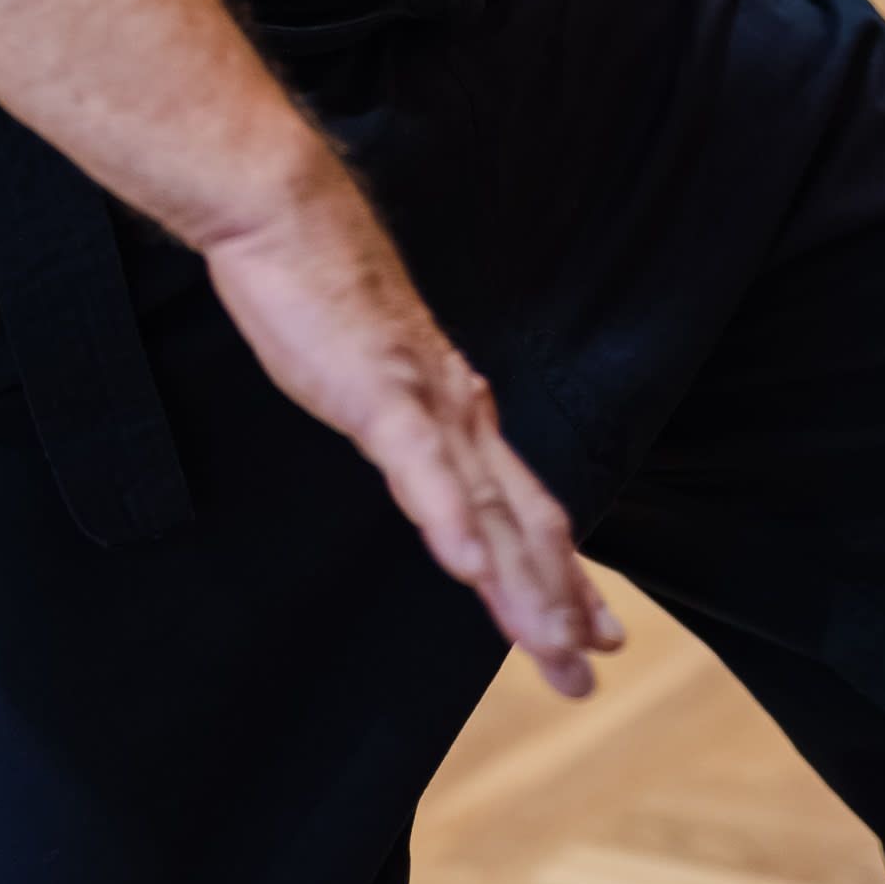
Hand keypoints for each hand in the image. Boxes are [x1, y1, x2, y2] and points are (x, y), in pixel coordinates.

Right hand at [202, 147, 624, 698]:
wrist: (288, 214)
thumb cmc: (323, 291)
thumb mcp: (376, 373)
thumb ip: (406, 418)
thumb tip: (419, 449)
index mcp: (459, 407)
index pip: (527, 504)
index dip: (563, 570)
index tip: (596, 626)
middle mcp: (460, 411)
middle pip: (523, 522)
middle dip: (557, 601)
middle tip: (587, 669)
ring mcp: (425, 404)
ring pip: (488, 509)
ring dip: (520, 583)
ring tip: (550, 644)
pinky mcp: (379, 394)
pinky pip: (421, 469)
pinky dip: (451, 520)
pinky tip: (470, 569)